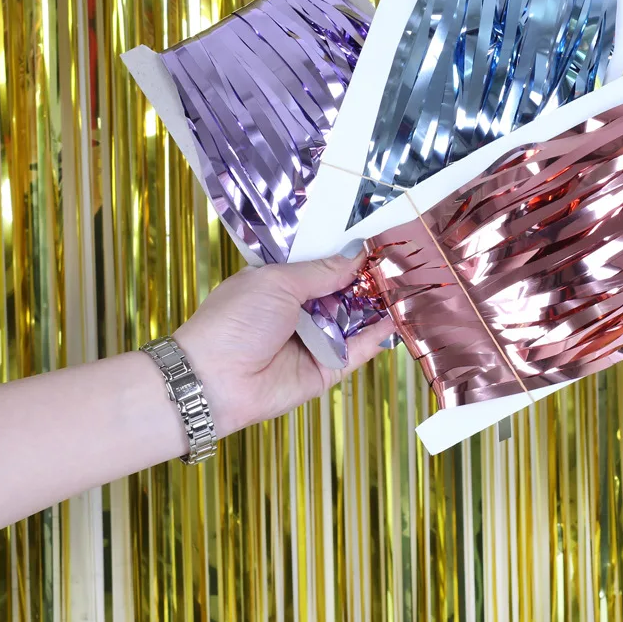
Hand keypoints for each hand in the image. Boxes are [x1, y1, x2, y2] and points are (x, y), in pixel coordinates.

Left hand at [173, 255, 390, 436]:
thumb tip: (357, 254)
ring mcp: (316, 341)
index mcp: (283, 284)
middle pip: (345, 292)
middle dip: (370, 279)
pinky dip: (379, 334)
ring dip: (379, 304)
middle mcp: (301, 311)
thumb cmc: (235, 321)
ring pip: (356, 319)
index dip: (349, 255)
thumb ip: (323, 271)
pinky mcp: (327, 370)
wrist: (213, 380)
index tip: (378, 241)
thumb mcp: (278, 282)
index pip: (324, 265)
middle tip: (403, 261)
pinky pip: (359, 350)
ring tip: (409, 283)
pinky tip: (399, 315)